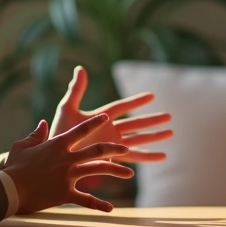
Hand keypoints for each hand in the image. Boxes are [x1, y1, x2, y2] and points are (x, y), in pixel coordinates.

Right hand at [4, 115, 132, 213]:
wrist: (10, 188)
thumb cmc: (13, 166)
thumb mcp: (22, 146)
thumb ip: (35, 134)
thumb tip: (42, 123)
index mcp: (58, 144)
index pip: (81, 130)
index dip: (95, 122)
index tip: (107, 118)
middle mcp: (68, 158)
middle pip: (98, 150)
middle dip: (114, 148)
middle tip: (126, 149)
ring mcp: (69, 176)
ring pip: (98, 170)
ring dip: (116, 170)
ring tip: (130, 173)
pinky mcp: (66, 193)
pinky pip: (86, 199)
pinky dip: (99, 204)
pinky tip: (110, 208)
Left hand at [49, 66, 171, 162]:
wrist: (54, 156)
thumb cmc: (58, 132)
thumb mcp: (67, 109)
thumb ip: (76, 90)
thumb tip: (80, 68)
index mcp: (100, 117)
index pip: (122, 106)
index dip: (136, 101)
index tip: (152, 95)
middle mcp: (109, 130)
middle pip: (135, 123)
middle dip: (152, 120)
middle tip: (169, 116)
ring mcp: (111, 144)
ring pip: (138, 139)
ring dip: (154, 136)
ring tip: (171, 133)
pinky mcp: (112, 158)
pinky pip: (134, 157)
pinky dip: (148, 157)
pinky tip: (162, 157)